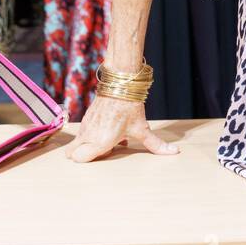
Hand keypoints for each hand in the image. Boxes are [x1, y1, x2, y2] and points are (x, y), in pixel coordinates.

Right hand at [64, 93, 179, 161]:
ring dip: (89, 143)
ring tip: (110, 136)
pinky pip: (83, 131)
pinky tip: (109, 127)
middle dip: (85, 155)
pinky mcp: (86, 117)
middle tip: (103, 149)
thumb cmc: (130, 108)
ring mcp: (85, 126)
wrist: (120, 84)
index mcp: (99, 142)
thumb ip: (155, 145)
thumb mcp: (142, 129)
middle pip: (71, 154)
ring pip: (78, 142)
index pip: (77, 159)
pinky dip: (92, 133)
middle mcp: (88, 135)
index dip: (88, 160)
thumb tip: (174, 152)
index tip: (105, 153)